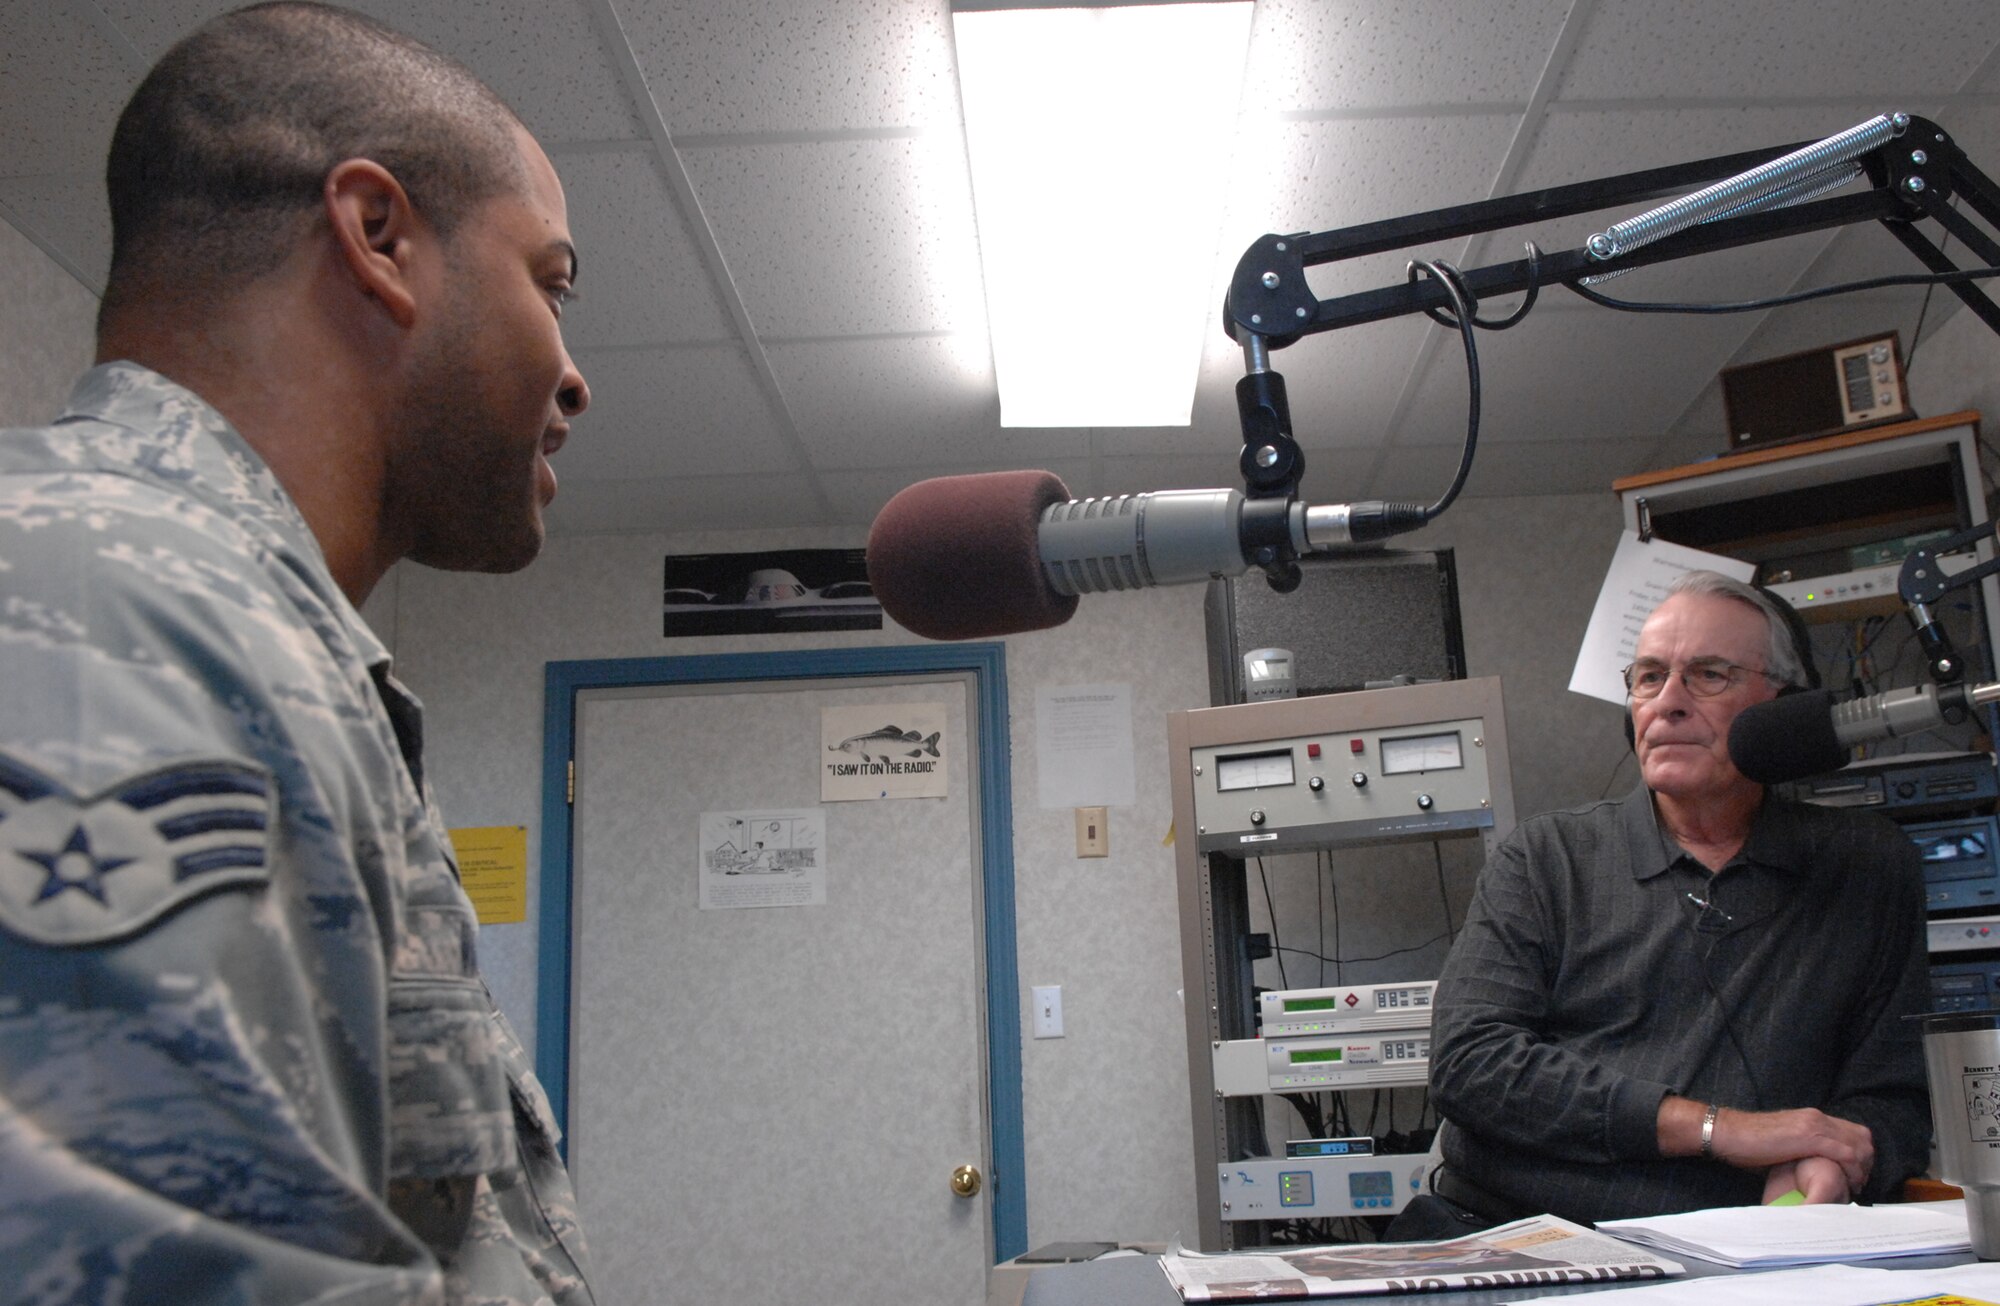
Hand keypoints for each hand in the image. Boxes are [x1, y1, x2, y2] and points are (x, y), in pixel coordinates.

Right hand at [1712, 1107, 1872, 1195]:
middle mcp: (1817, 1117)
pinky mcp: (1810, 1138)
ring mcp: (1814, 1126)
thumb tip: (1812, 1165)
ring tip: (1854, 1185)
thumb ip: (1802, 1147)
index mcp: (1812, 1117)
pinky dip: (1853, 1171)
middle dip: (1867, 1162)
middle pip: (1862, 1137)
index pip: (1853, 1131)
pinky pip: (1846, 1154)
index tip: (1856, 1174)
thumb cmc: (1750, 1142)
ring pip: (1858, 1145)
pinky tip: (1848, 1183)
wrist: (1729, 1133)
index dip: (1861, 1154)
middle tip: (1858, 1182)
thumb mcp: (1784, 1141)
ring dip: (1863, 1168)